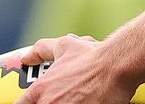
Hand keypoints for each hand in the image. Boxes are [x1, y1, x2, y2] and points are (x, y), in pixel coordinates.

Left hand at [13, 35, 134, 103]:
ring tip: (79, 99)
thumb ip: (42, 50)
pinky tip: (88, 102)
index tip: (34, 102)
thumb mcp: (65, 45)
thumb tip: (26, 57)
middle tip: (63, 99)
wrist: (117, 65)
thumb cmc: (92, 56)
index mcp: (40, 90)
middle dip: (52, 103)